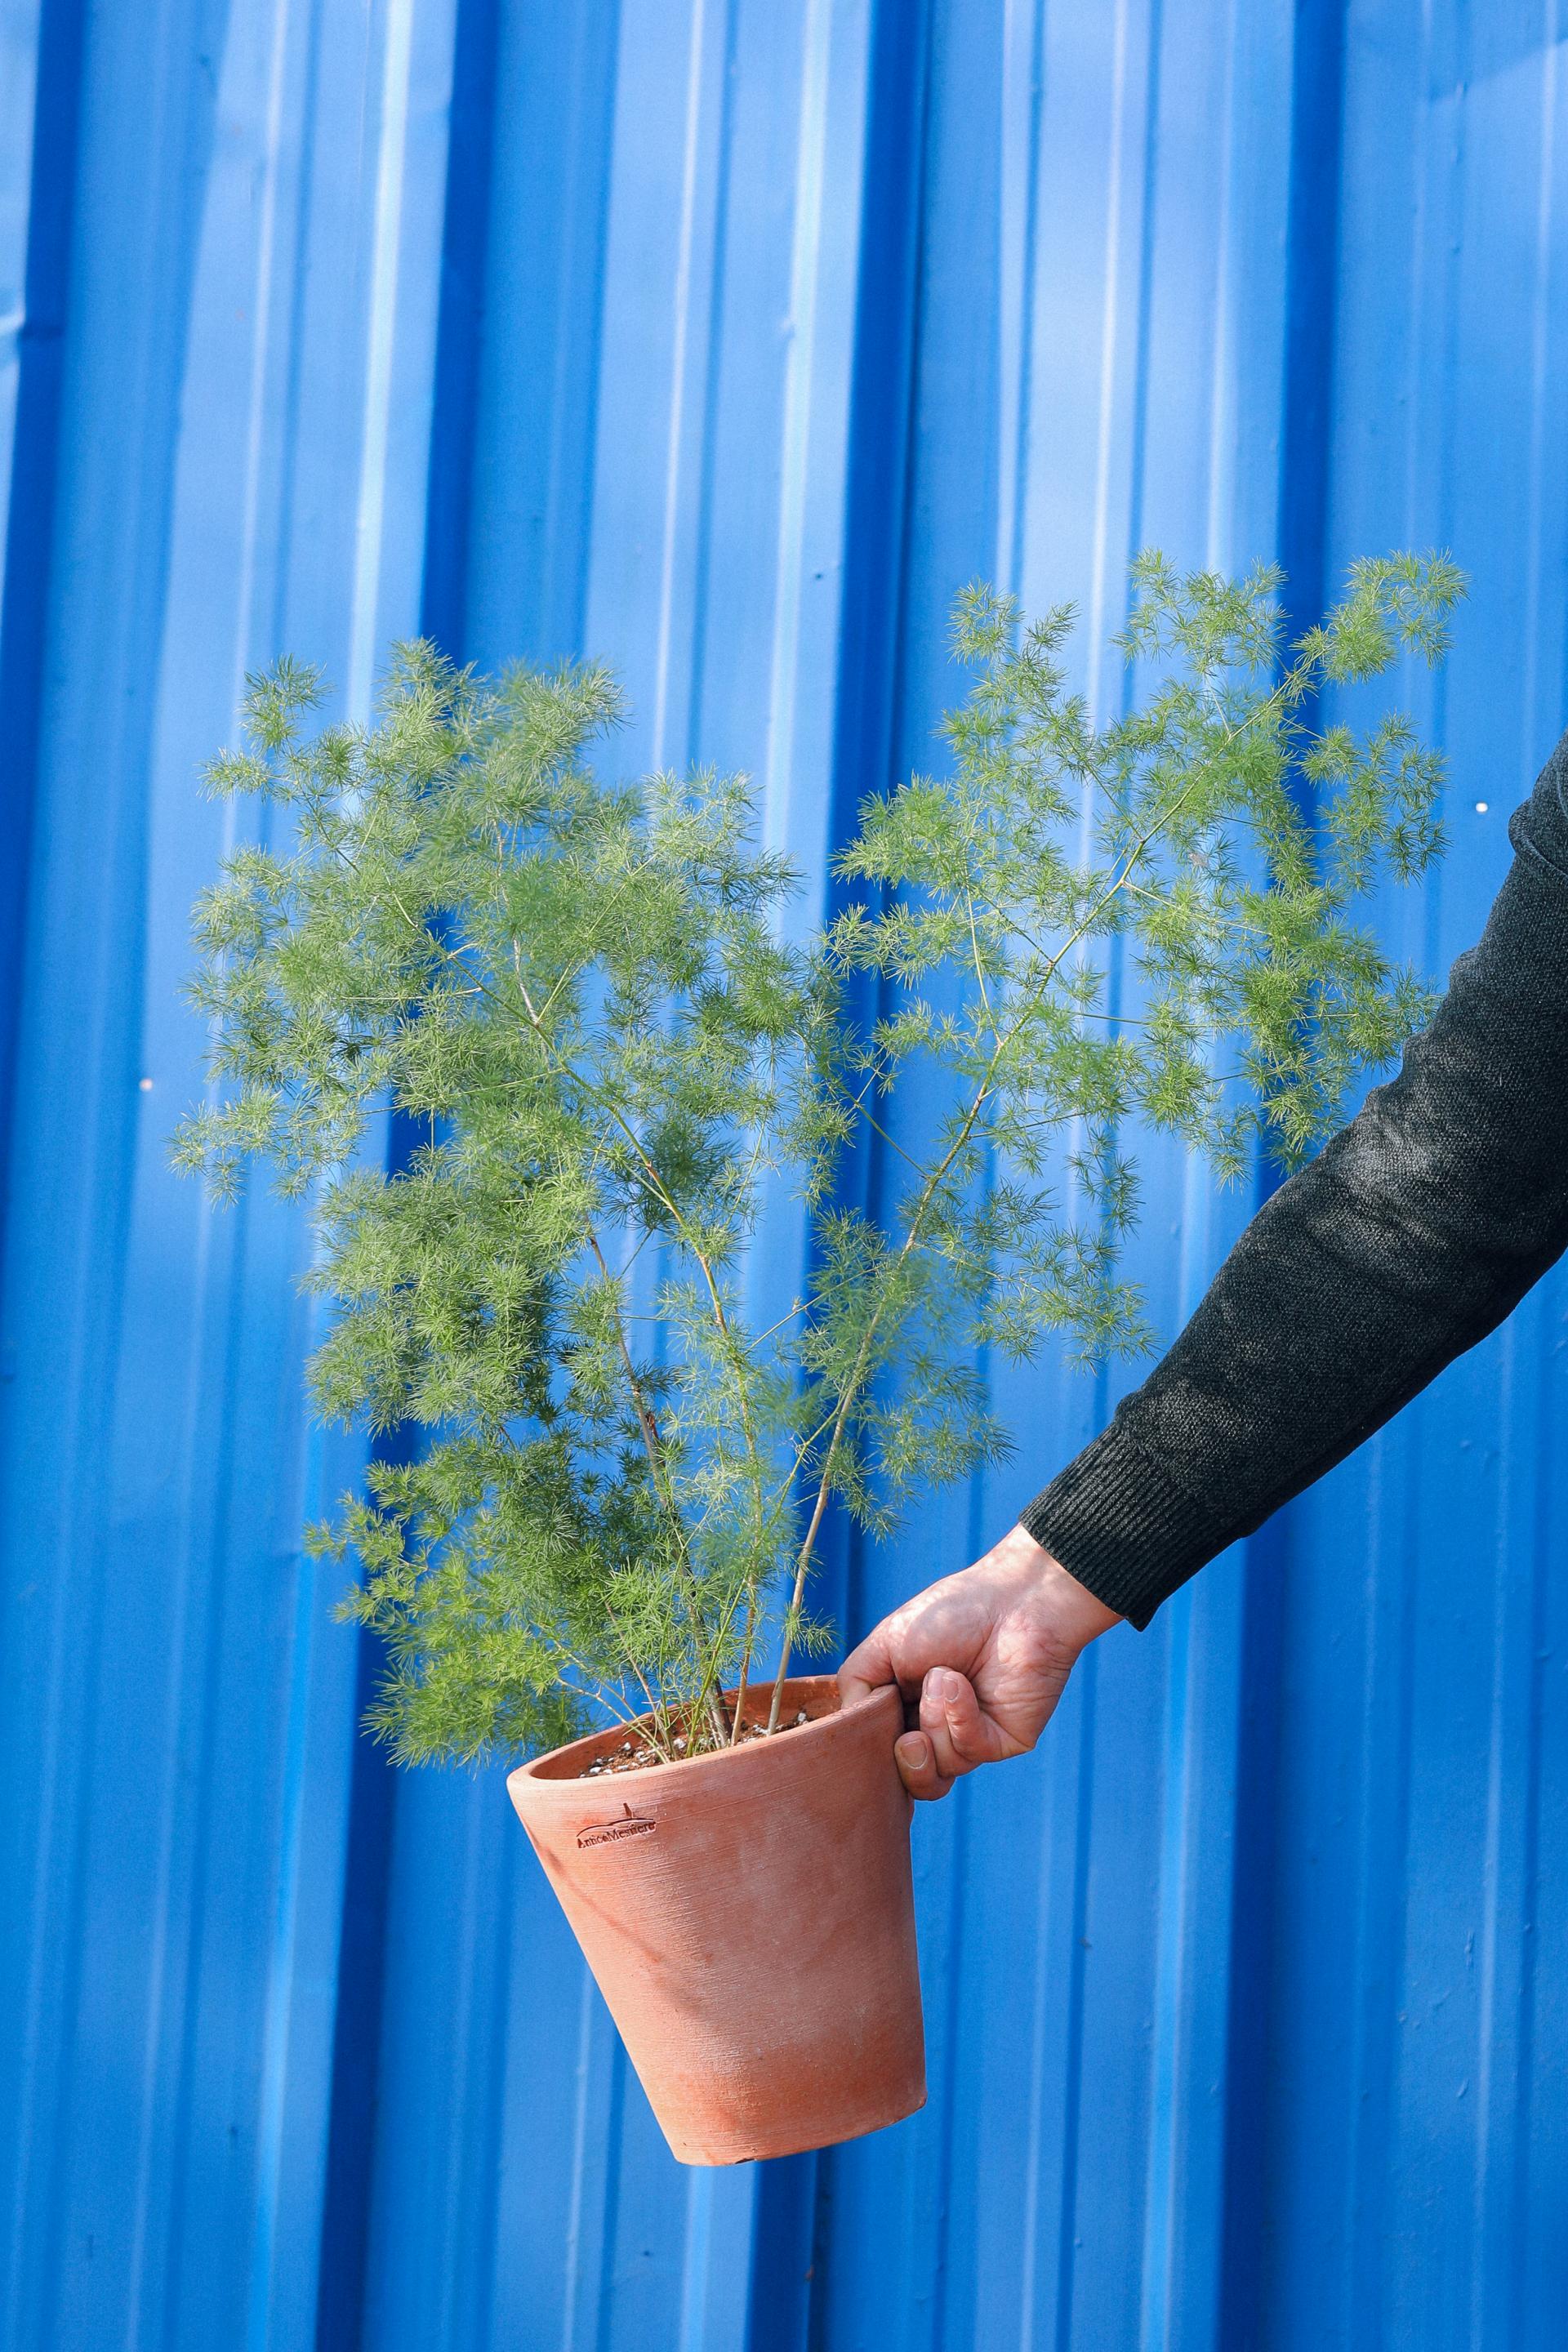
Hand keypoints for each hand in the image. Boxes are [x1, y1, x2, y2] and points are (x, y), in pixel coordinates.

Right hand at [838, 1523, 1120, 1799]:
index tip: (865, 1729)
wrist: (1011, 1601)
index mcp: (905, 1709)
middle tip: (905, 1736)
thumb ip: (852, 1686)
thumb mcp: (883, 1644)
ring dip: (931, 1722)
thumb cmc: (950, 1614)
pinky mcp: (1001, 1744)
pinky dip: (957, 1717)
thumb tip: (845, 1729)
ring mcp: (970, 1740)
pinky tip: (961, 1684)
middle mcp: (936, 1730)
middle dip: (901, 1762)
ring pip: (935, 1774)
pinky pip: (967, 1753)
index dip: (870, 1753)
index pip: (880, 1755)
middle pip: (907, 1780)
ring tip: (944, 1679)